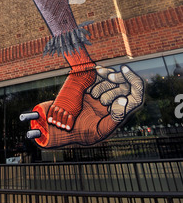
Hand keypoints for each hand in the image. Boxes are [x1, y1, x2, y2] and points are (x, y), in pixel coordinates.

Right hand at [24, 65, 144, 147]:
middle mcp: (116, 100)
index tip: (124, 69)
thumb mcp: (101, 131)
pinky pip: (101, 74)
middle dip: (113, 86)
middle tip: (99, 97)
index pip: (136, 94)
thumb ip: (115, 118)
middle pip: (124, 84)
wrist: (64, 126)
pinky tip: (95, 71)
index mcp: (122, 112)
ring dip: (102, 84)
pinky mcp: (94, 86)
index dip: (134, 80)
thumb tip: (125, 100)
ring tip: (91, 96)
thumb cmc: (84, 133)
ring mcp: (105, 92)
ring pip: (112, 78)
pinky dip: (99, 72)